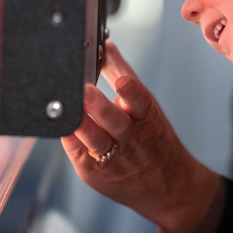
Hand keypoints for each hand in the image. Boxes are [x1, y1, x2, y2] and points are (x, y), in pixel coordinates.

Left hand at [61, 42, 221, 232]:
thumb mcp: (145, 106)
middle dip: (99, 106)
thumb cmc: (155, 140)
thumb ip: (123, 74)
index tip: (122, 82)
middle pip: (114, 120)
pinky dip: (70, 139)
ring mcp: (112, 157)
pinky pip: (77, 153)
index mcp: (145, 116)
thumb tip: (107, 46)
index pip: (140, 99)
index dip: (130, 90)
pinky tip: (62, 127)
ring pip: (94, 140)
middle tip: (86, 92)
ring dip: (82, 125)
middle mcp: (130, 137)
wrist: (170, 186)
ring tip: (72, 113)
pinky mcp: (94, 173)